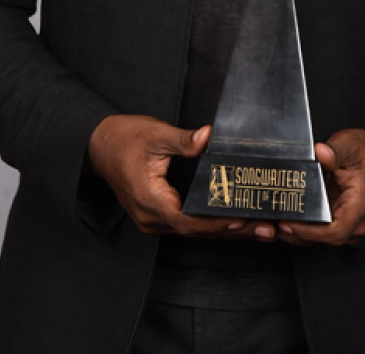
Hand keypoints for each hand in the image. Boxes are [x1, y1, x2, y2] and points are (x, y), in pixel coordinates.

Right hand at [87, 114, 249, 237]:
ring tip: (257, 228)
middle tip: (266, 229)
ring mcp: (152, 220)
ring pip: (192, 231)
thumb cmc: (124, 139)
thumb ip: (183, 140)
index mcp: (149, 200)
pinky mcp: (156, 216)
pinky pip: (187, 225)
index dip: (216, 223)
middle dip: (231, 230)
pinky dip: (209, 224)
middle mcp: (150, 218)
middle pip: (195, 231)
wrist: (98, 146)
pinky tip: (231, 221)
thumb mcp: (155, 134)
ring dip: (223, 230)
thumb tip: (208, 136)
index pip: (188, 220)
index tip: (242, 220)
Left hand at [276, 128, 364, 246]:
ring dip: (300, 235)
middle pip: (327, 239)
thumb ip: (335, 150)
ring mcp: (352, 224)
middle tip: (274, 223)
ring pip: (324, 239)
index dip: (310, 233)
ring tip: (275, 224)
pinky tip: (288, 220)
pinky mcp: (343, 221)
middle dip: (299, 235)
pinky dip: (306, 229)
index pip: (336, 231)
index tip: (289, 224)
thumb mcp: (350, 144)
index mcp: (361, 204)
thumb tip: (321, 152)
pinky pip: (324, 232)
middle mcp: (359, 221)